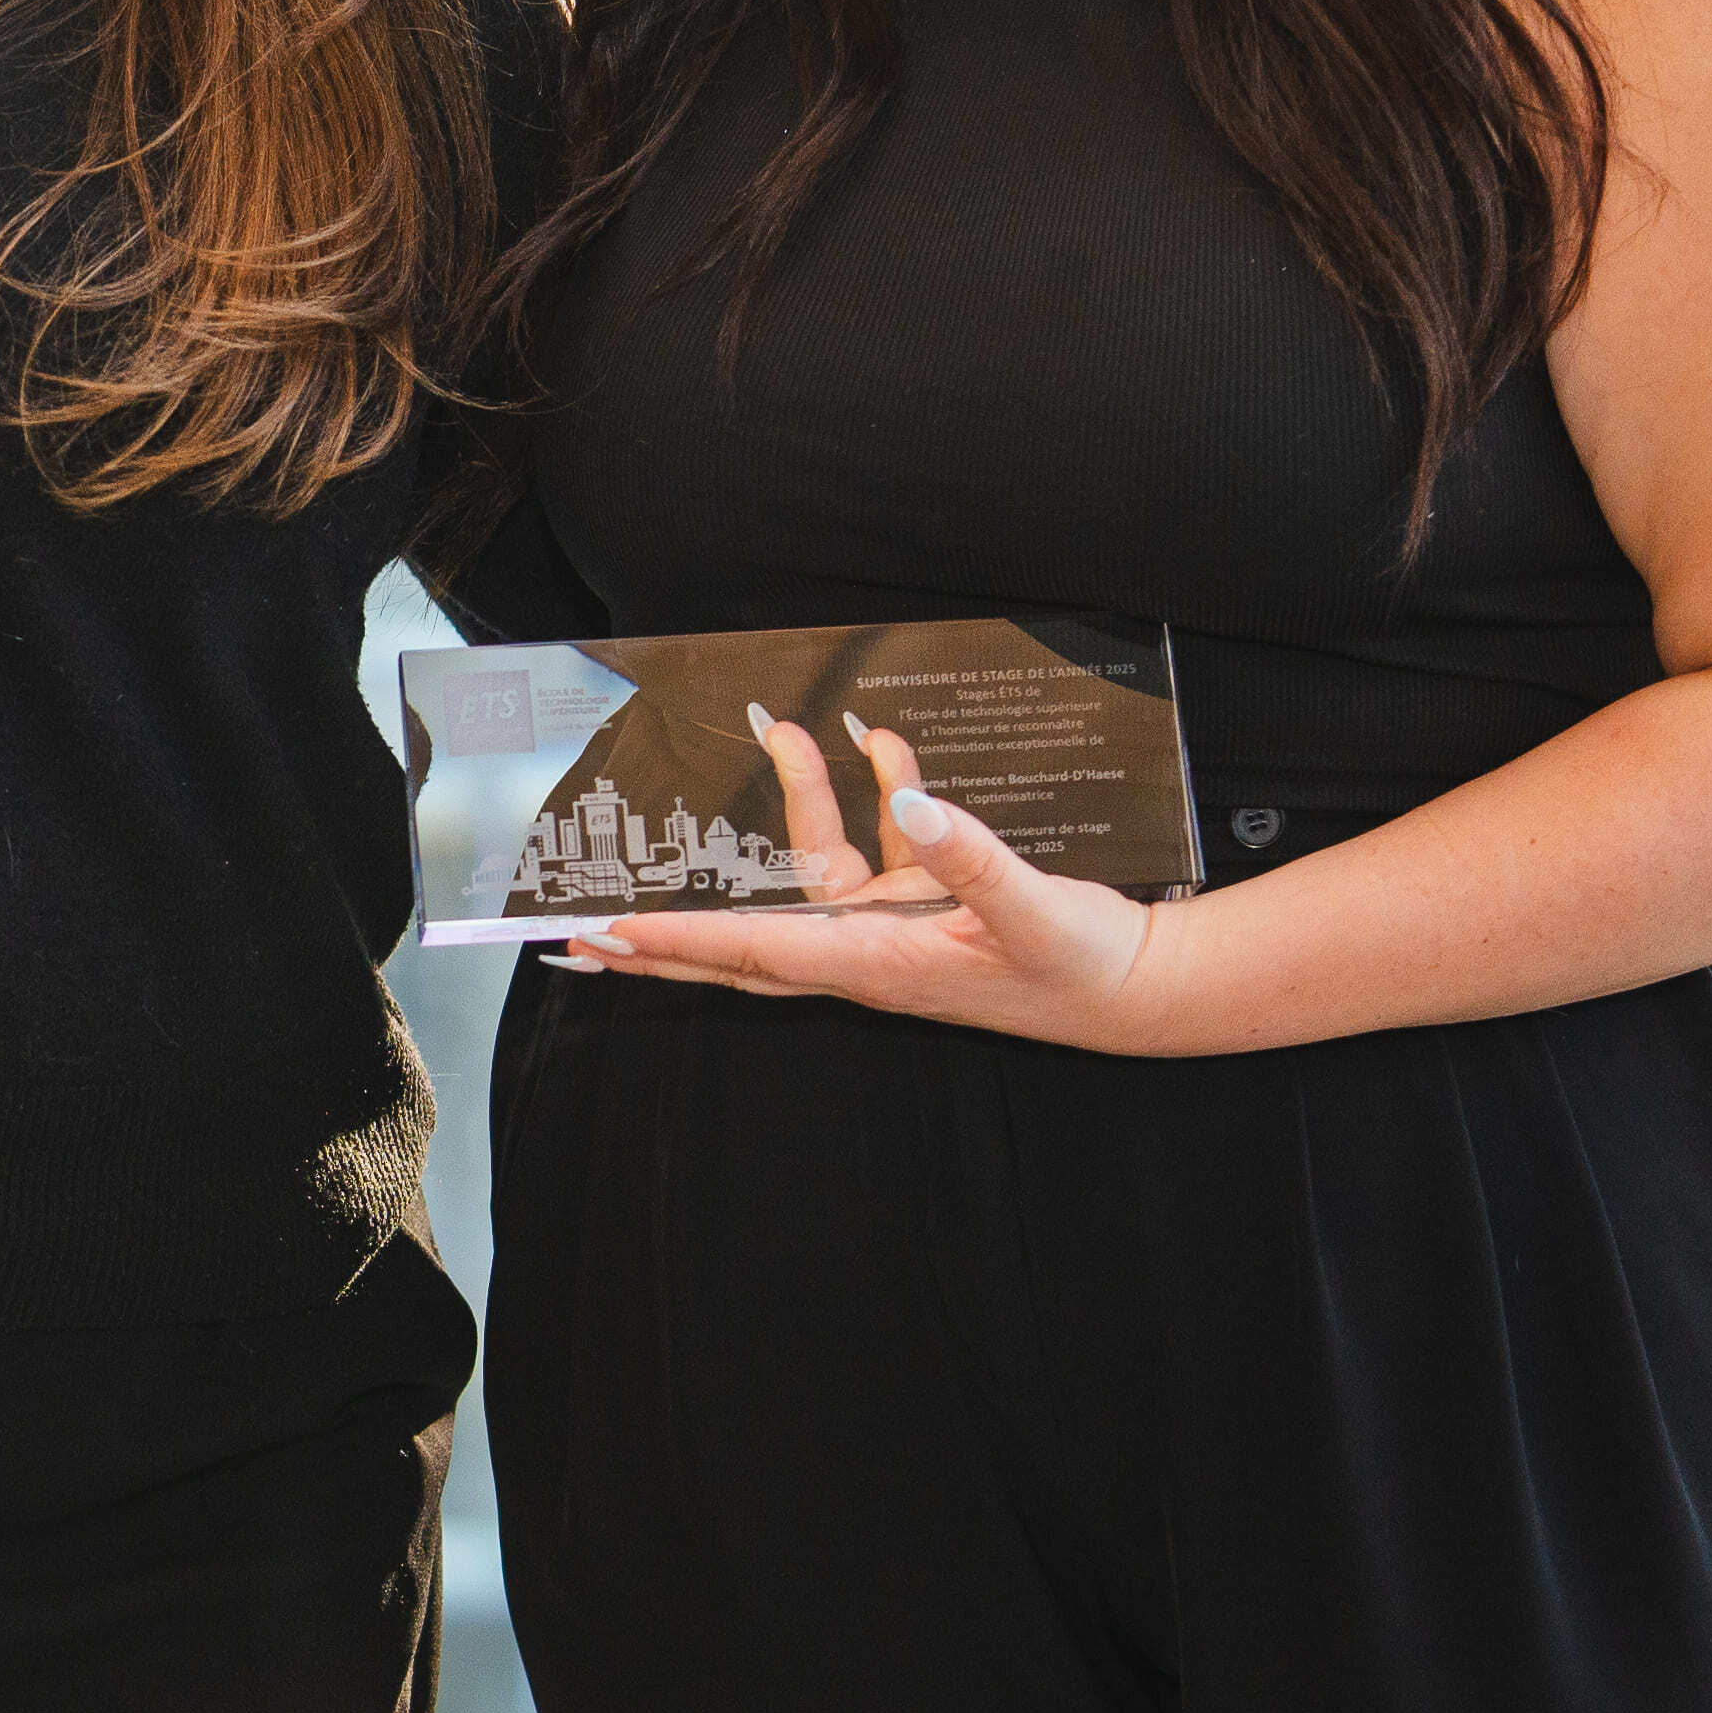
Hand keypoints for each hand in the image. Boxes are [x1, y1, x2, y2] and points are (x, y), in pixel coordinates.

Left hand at [561, 711, 1186, 1048]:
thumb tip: (911, 802)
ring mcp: (889, 925)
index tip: (598, 936)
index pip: (747, 949)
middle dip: (660, 928)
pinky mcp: (923, 901)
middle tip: (575, 927)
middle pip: (735, 939)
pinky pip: (877, 842)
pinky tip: (881, 742)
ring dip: (800, 795)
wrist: (1136, 986)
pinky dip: (878, 792)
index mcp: (871, 963)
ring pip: (809, 865)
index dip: (671, 941)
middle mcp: (862, 949)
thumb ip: (969, 854)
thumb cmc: (1078, 967)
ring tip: (780, 726)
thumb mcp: (1029, 909)